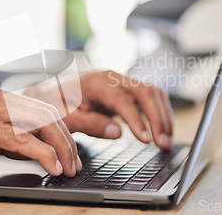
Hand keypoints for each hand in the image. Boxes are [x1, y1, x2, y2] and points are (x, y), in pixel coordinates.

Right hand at [0, 84, 80, 179]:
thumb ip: (2, 131)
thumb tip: (29, 147)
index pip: (42, 107)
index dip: (61, 129)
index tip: (69, 149)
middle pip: (48, 113)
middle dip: (67, 139)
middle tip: (75, 162)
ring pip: (41, 123)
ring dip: (61, 147)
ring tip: (68, 168)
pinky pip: (22, 139)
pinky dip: (43, 154)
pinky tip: (51, 166)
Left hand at [24, 71, 173, 149]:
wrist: (55, 92)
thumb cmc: (58, 104)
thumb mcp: (66, 117)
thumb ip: (89, 123)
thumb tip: (117, 132)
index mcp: (96, 82)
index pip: (122, 99)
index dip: (136, 119)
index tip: (145, 139)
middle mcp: (113, 78)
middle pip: (145, 92)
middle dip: (158, 118)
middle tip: (163, 143)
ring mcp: (123, 82)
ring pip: (153, 93)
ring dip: (163, 116)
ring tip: (166, 141)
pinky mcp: (128, 90)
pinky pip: (151, 97)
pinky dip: (160, 113)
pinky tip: (163, 131)